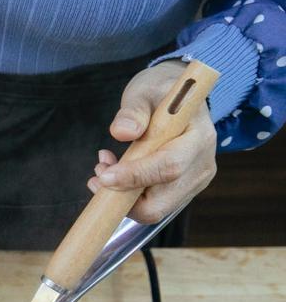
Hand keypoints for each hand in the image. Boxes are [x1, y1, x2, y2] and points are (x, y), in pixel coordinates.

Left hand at [88, 61, 217, 222]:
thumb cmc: (160, 93)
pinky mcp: (181, 191)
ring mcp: (193, 182)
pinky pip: (150, 205)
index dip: (135, 176)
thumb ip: (133, 111)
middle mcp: (202, 165)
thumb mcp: (144, 92)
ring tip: (105, 166)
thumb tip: (122, 132)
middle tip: (98, 173)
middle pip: (160, 202)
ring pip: (152, 209)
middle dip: (122, 195)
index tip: (104, 176)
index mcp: (200, 136)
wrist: (177, 99)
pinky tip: (115, 172)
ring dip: (121, 195)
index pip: (169, 167)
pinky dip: (127, 195)